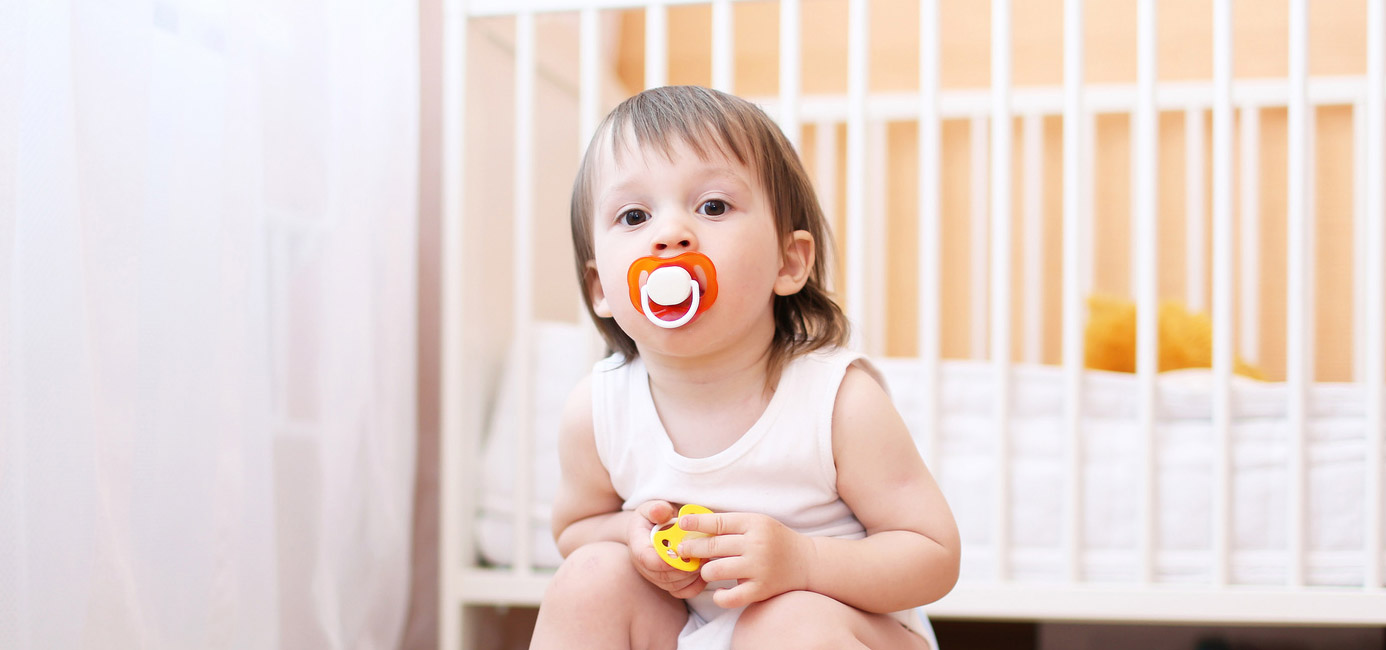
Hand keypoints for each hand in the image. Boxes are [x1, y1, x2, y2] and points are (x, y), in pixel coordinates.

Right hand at [626, 500, 707, 598]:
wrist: (652, 528)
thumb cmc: (654, 516)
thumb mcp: (653, 507)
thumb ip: (657, 509)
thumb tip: (661, 511)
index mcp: (638, 544)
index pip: (646, 558)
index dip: (664, 560)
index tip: (681, 553)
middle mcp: (643, 565)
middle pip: (663, 575)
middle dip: (685, 567)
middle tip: (701, 555)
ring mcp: (655, 576)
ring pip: (674, 585)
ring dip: (691, 575)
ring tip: (704, 560)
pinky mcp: (667, 583)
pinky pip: (681, 592)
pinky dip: (695, 586)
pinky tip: (703, 573)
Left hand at [674, 512, 813, 608]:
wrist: (806, 562)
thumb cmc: (775, 540)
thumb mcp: (757, 523)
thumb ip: (731, 524)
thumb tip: (695, 524)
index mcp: (754, 524)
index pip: (718, 522)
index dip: (696, 522)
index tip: (681, 523)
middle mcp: (757, 544)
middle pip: (713, 546)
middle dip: (692, 549)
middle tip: (683, 551)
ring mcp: (759, 568)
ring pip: (715, 570)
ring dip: (705, 571)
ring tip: (707, 570)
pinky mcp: (760, 590)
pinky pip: (729, 597)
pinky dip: (719, 596)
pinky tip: (720, 590)